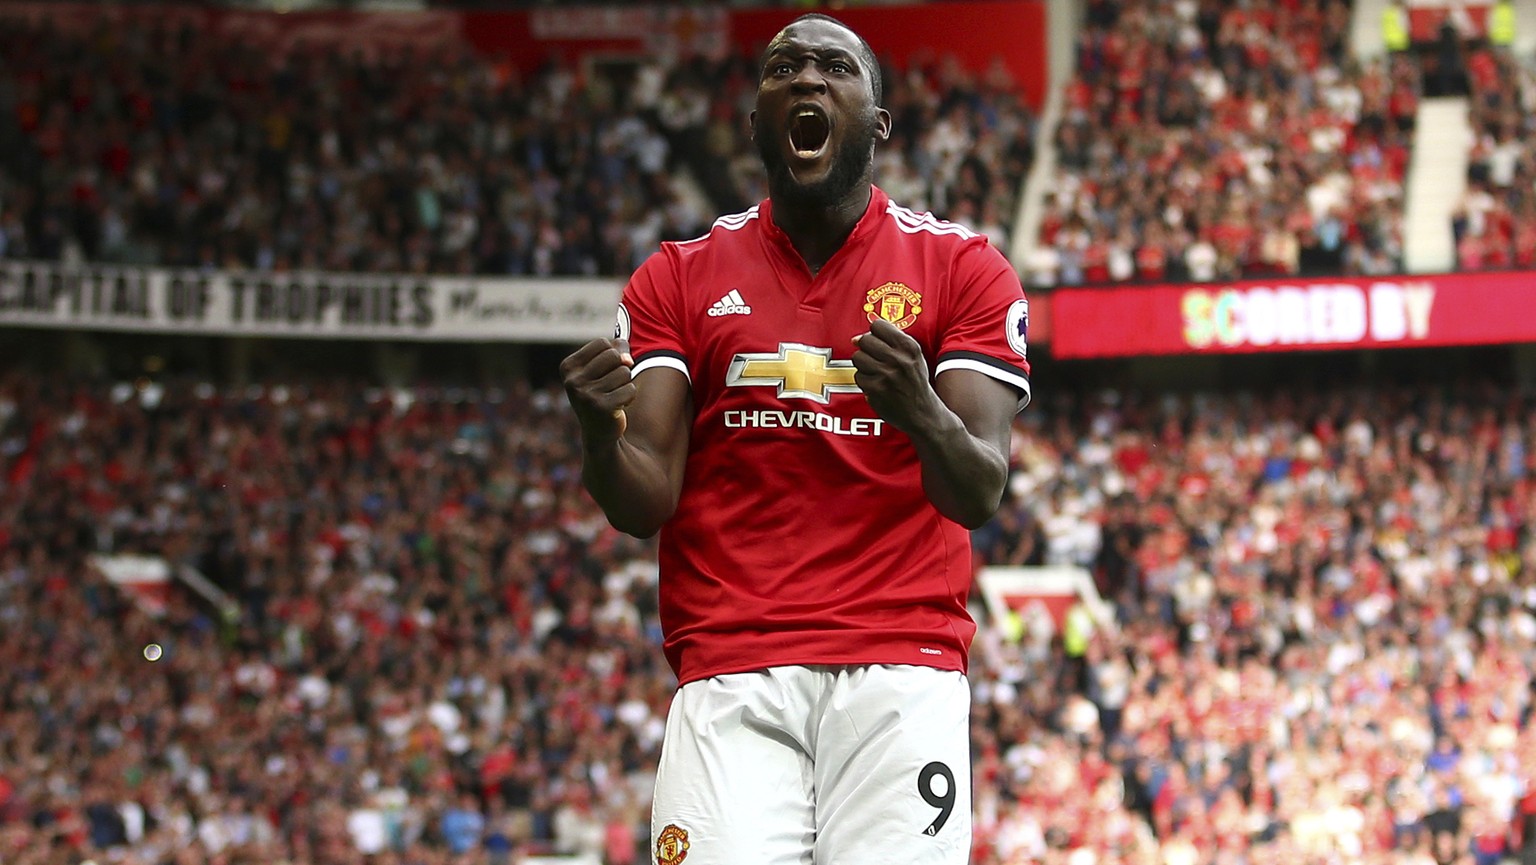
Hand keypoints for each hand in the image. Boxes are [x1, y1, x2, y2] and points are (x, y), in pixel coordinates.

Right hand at [560, 338, 634, 446]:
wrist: (599, 432)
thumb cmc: (602, 392)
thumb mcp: (604, 367)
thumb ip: (617, 351)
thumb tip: (626, 359)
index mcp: (568, 367)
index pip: (602, 343)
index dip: (612, 353)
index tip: (605, 370)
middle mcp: (573, 381)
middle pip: (614, 355)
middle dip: (620, 368)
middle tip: (610, 385)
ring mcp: (586, 395)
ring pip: (624, 372)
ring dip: (624, 384)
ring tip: (612, 396)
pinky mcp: (602, 408)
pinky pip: (630, 389)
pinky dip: (629, 396)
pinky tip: (617, 406)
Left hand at [852, 318, 938, 433]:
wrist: (923, 412)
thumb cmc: (915, 381)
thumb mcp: (913, 356)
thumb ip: (889, 341)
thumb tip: (856, 338)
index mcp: (909, 347)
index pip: (878, 325)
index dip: (874, 333)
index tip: (878, 342)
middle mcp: (899, 359)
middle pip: (865, 340)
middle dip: (867, 348)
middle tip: (876, 359)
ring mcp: (886, 375)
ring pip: (858, 358)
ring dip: (864, 365)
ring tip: (876, 372)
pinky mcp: (876, 390)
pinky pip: (858, 376)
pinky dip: (865, 381)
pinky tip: (877, 385)